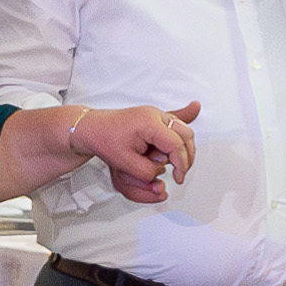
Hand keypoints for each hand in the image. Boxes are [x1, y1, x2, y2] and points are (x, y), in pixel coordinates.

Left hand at [79, 101, 199, 203]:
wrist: (91, 128)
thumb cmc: (104, 139)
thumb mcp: (124, 163)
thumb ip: (148, 171)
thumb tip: (162, 173)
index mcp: (149, 123)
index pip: (176, 144)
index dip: (181, 164)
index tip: (179, 177)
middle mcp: (155, 115)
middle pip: (185, 134)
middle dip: (186, 157)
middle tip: (181, 173)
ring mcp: (156, 114)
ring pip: (183, 129)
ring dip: (184, 148)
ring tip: (179, 164)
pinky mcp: (154, 118)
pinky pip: (175, 119)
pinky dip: (185, 121)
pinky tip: (194, 108)